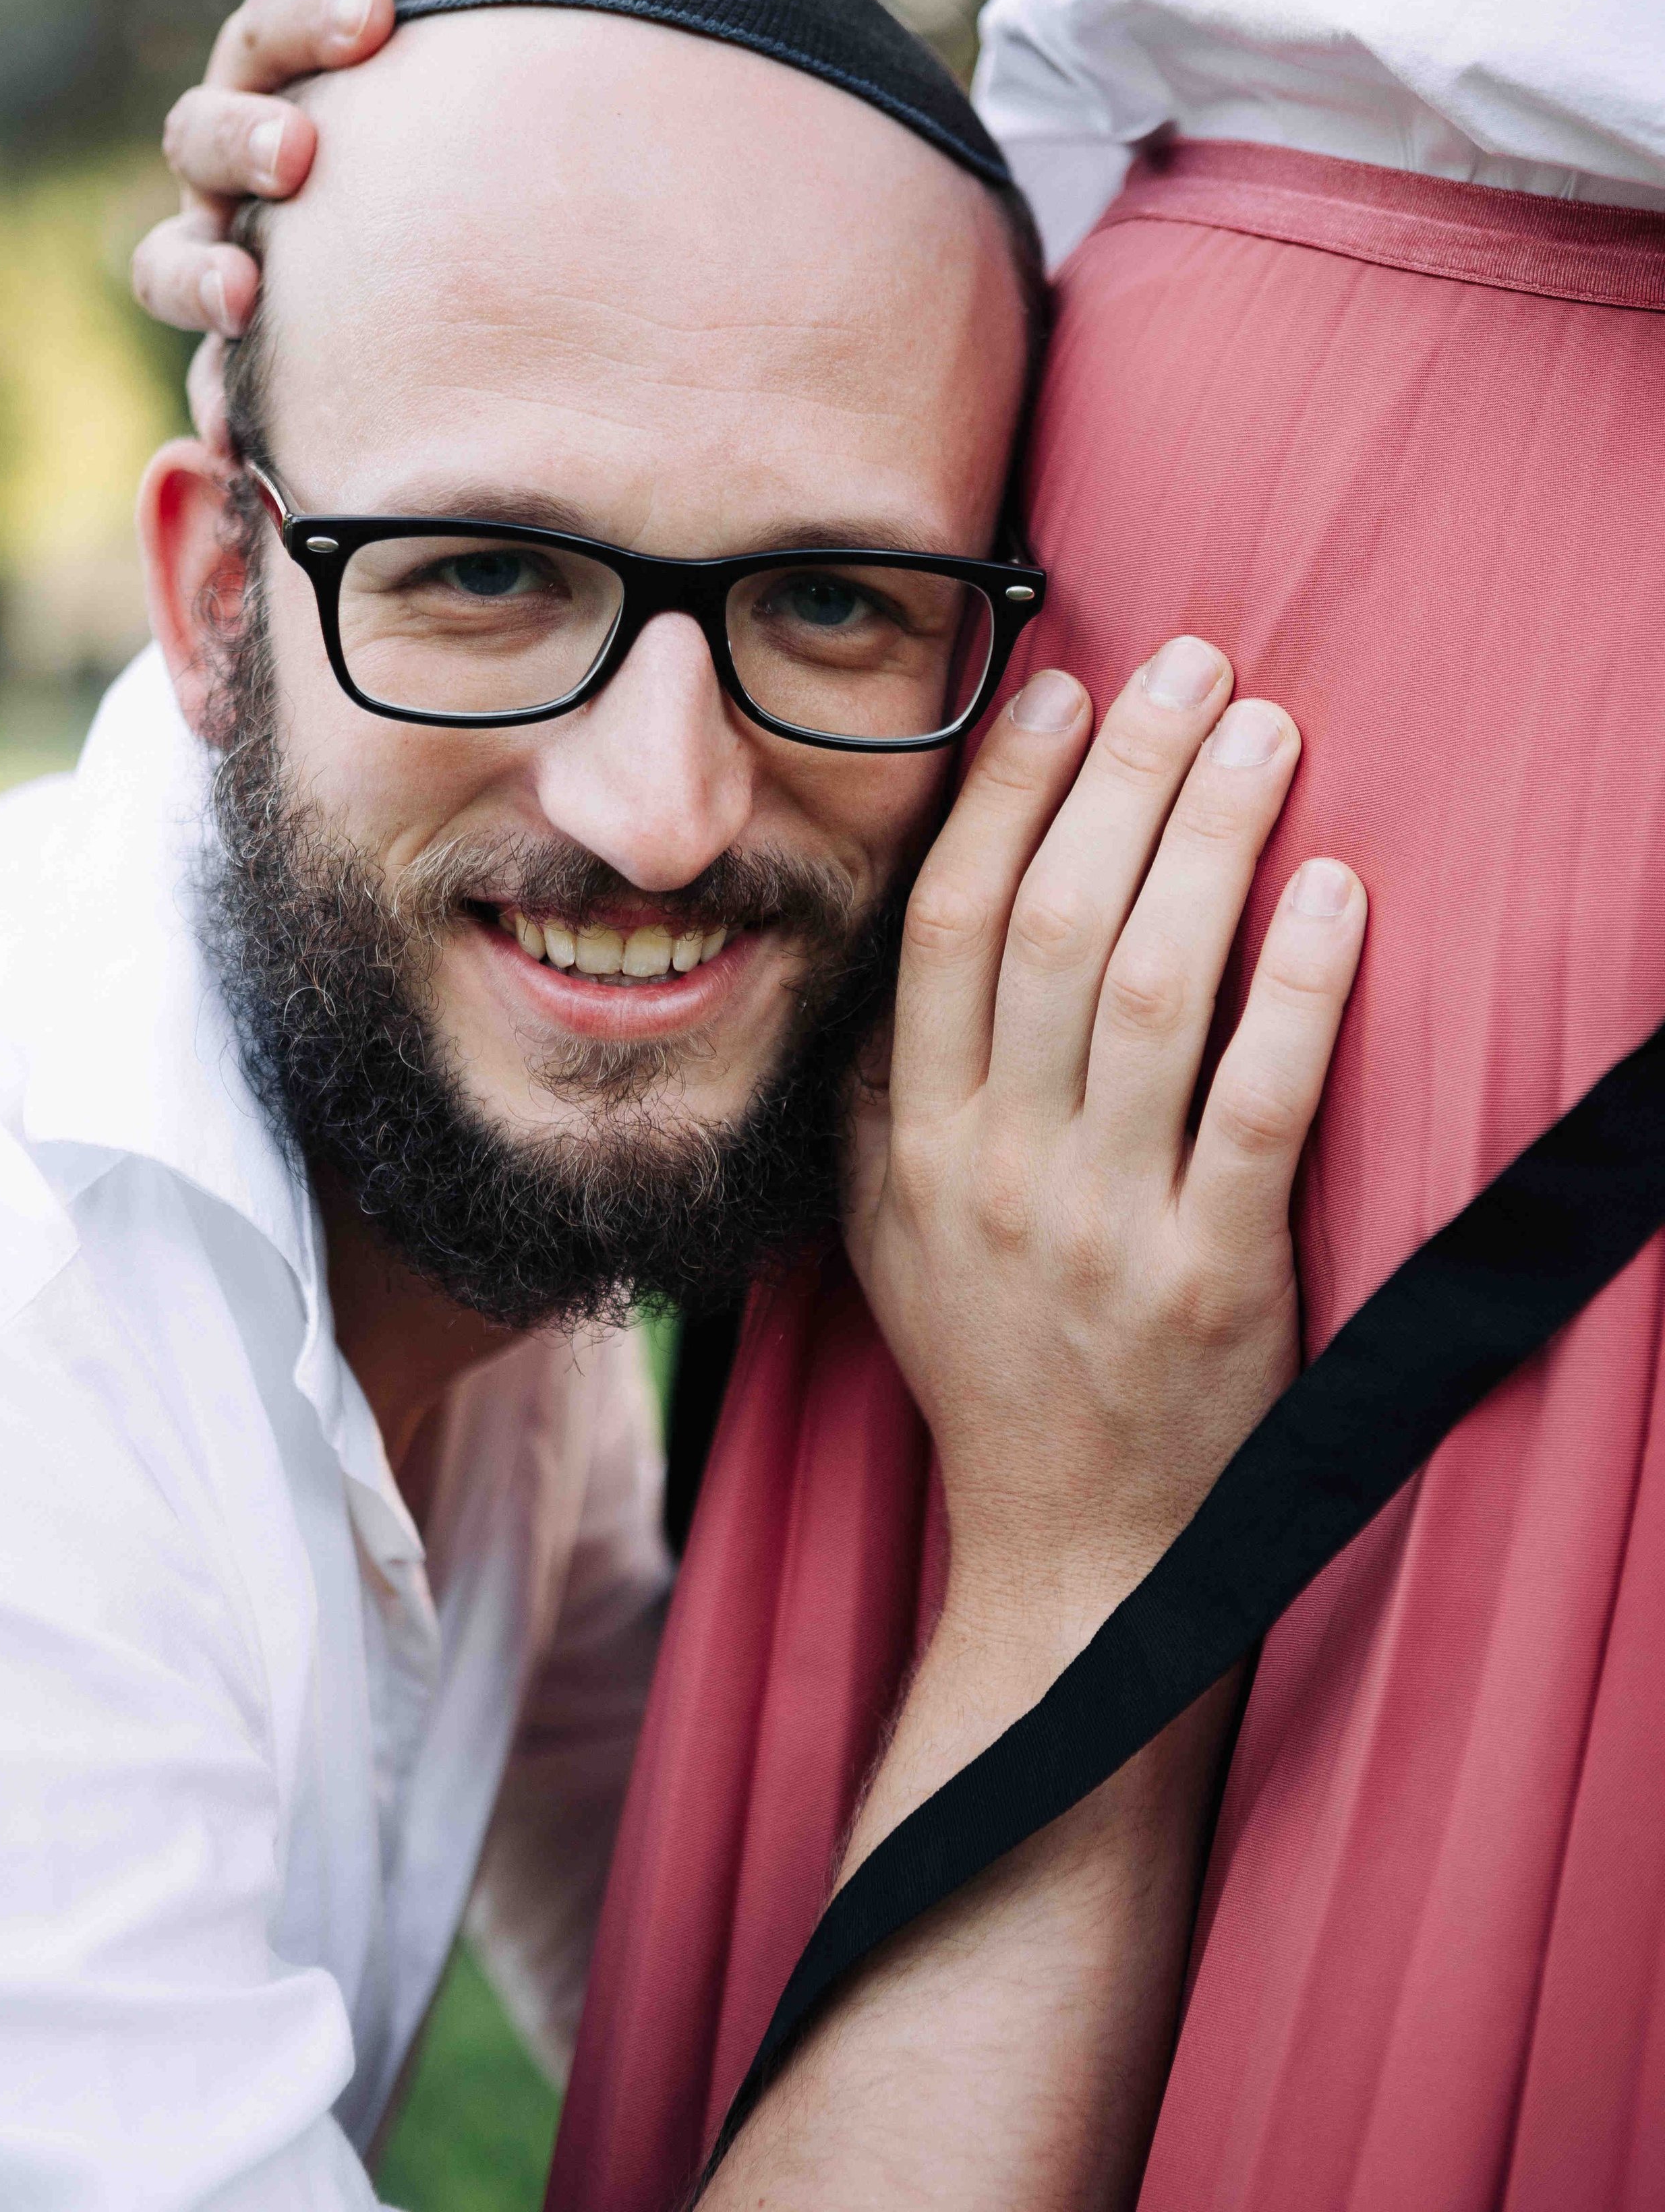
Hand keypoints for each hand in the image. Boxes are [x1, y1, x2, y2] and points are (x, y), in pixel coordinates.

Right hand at [129, 0, 513, 453]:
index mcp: (281, 87)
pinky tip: (233, 438)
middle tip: (304, 152)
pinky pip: (205, 386)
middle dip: (243, 139)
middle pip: (200, 133)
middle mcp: (232, 174)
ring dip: (200, 273)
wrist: (459, 292)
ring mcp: (222, 264)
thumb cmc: (444, 157)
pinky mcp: (236, 362)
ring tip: (248, 294)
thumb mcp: (460, 70)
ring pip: (168, 260)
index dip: (312, 18)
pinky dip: (214, 407)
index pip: (271, 33)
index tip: (378, 17)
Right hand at [845, 641, 1365, 1670]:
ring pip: (1154, 991)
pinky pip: (1259, 1107)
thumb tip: (907, 925)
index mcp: (913, 1139)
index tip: (1063, 691)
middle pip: (1056, 928)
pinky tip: (1335, 891)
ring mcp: (1100, 1225)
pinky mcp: (1212, 1279)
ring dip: (1211, 844)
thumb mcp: (882, 1229)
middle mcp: (993, 1167)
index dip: (1003, 794)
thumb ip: (879, 1087)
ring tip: (1266, 733)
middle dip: (1125, 778)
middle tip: (1194, 664)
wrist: (1072, 1549)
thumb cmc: (986, 1363)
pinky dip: (1300, 992)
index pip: (950, 924)